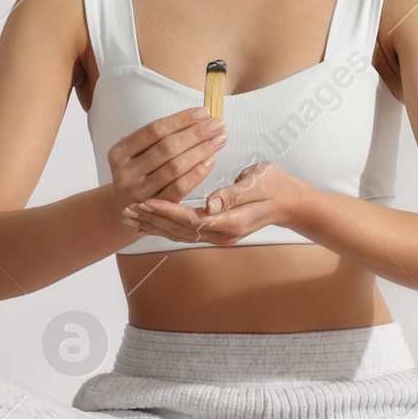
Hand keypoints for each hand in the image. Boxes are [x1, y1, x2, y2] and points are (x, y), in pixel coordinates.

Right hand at [106, 107, 227, 215]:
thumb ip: (161, 137)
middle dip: (196, 133)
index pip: (154, 130)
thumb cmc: (138, 172)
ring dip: (201, 151)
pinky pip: (180, 188)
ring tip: (219, 139)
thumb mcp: (138, 153)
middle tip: (218, 124)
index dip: (181, 120)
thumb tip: (200, 118)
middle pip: (167, 148)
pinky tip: (211, 160)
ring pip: (175, 167)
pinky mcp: (155, 209)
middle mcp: (126, 172)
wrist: (123, 208)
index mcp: (119, 152)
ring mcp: (139, 192)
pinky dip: (198, 172)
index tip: (204, 112)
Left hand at [122, 159, 309, 245]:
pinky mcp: (215, 231)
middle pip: (180, 231)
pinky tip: (149, 221)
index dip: (168, 211)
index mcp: (231, 222)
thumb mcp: (259, 182)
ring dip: (155, 225)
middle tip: (128, 209)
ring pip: (179, 234)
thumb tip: (211, 203)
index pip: (192, 220)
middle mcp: (222, 234)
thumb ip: (234, 193)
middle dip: (153, 220)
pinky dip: (165, 227)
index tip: (146, 201)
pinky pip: (185, 232)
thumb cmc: (274, 185)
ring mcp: (219, 236)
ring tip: (131, 216)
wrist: (289, 201)